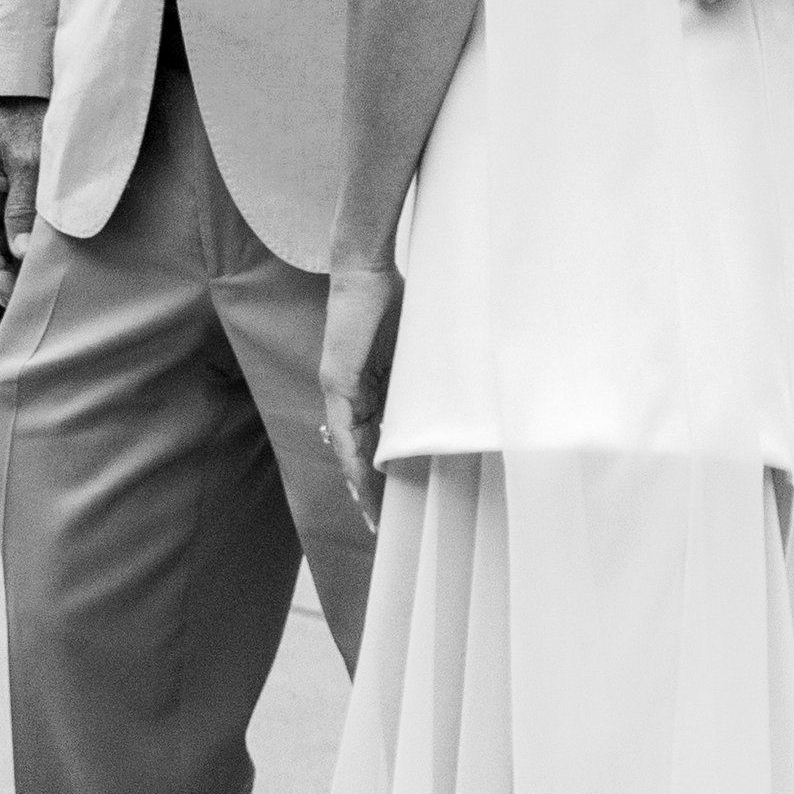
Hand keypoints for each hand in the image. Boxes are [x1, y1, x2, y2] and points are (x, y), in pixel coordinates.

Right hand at [0, 98, 44, 306]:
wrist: (37, 83)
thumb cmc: (33, 118)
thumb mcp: (31, 163)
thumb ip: (23, 208)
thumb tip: (18, 254)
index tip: (13, 298)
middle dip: (2, 276)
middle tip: (24, 306)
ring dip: (13, 262)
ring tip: (32, 292)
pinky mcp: (7, 185)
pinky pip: (10, 222)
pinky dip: (21, 243)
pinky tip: (36, 262)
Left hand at [320, 260, 402, 528]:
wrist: (366, 271)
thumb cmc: (396, 301)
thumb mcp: (417, 352)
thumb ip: (424, 379)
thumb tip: (457, 401)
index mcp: (372, 386)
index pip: (377, 437)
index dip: (385, 469)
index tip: (396, 497)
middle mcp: (351, 393)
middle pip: (359, 451)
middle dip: (370, 488)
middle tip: (382, 522)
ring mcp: (340, 388)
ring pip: (349, 447)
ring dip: (360, 482)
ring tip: (372, 513)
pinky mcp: (336, 381)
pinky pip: (345, 428)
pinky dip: (353, 456)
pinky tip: (361, 481)